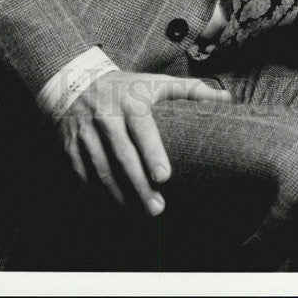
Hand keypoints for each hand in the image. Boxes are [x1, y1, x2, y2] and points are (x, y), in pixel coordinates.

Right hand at [58, 70, 230, 215]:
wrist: (74, 81)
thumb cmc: (126, 86)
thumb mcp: (155, 82)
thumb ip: (190, 90)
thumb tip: (226, 97)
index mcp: (130, 101)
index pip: (142, 129)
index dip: (152, 152)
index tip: (165, 176)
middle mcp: (106, 117)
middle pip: (122, 155)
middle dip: (139, 185)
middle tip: (157, 209)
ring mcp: (86, 133)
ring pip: (101, 170)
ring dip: (118, 196)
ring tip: (136, 217)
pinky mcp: (71, 147)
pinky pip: (82, 175)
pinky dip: (93, 196)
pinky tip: (109, 212)